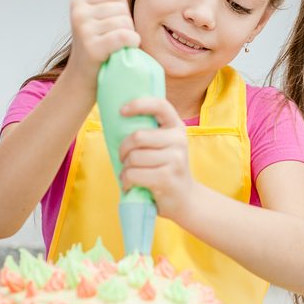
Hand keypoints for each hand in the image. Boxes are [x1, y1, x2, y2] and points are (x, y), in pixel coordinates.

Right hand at [67, 0, 140, 81]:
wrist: (84, 75)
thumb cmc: (96, 44)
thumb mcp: (99, 18)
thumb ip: (112, 0)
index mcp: (79, 1)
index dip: (122, 9)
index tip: (112, 22)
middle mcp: (78, 14)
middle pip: (122, 8)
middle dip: (126, 23)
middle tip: (115, 37)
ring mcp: (83, 30)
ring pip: (125, 22)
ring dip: (129, 34)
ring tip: (118, 44)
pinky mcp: (92, 47)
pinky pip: (125, 36)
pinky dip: (132, 42)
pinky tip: (127, 48)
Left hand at [118, 97, 196, 222]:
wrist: (185, 199)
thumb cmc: (166, 169)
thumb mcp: (164, 145)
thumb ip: (150, 132)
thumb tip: (119, 117)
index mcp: (177, 127)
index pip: (160, 105)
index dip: (138, 104)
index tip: (121, 111)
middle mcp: (179, 140)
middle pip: (137, 137)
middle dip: (123, 149)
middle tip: (124, 159)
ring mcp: (175, 159)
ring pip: (133, 157)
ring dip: (125, 168)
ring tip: (130, 174)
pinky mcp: (166, 178)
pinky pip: (133, 174)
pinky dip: (126, 181)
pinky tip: (131, 185)